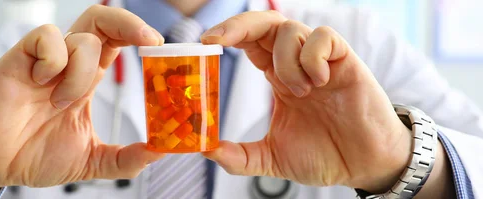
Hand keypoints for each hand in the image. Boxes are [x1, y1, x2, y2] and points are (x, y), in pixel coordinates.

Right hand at [0, 5, 164, 197]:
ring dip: (82, 73)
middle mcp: (67, 64)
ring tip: (61, 102)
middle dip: (129, 22)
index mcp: (85, 79)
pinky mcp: (19, 59)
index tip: (159, 46)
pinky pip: (47, 38)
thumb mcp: (91, 161)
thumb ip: (124, 159)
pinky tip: (42, 84)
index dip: (137, 36)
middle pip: (101, 20)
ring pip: (82, 38)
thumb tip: (158, 153)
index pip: (115, 42)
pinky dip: (54, 61)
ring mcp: (44, 60)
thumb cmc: (35, 156)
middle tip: (149, 40)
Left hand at [200, 11, 414, 192]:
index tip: (206, 43)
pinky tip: (319, 83)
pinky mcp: (345, 61)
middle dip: (239, 26)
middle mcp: (296, 63)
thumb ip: (240, 157)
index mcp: (277, 77)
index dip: (227, 35)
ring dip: (284, 61)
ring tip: (299, 93)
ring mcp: (321, 60)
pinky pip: (323, 37)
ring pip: (290, 30)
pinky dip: (313, 57)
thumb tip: (207, 150)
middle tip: (219, 41)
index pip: (249, 42)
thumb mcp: (272, 159)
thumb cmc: (324, 155)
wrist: (364, 165)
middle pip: (265, 23)